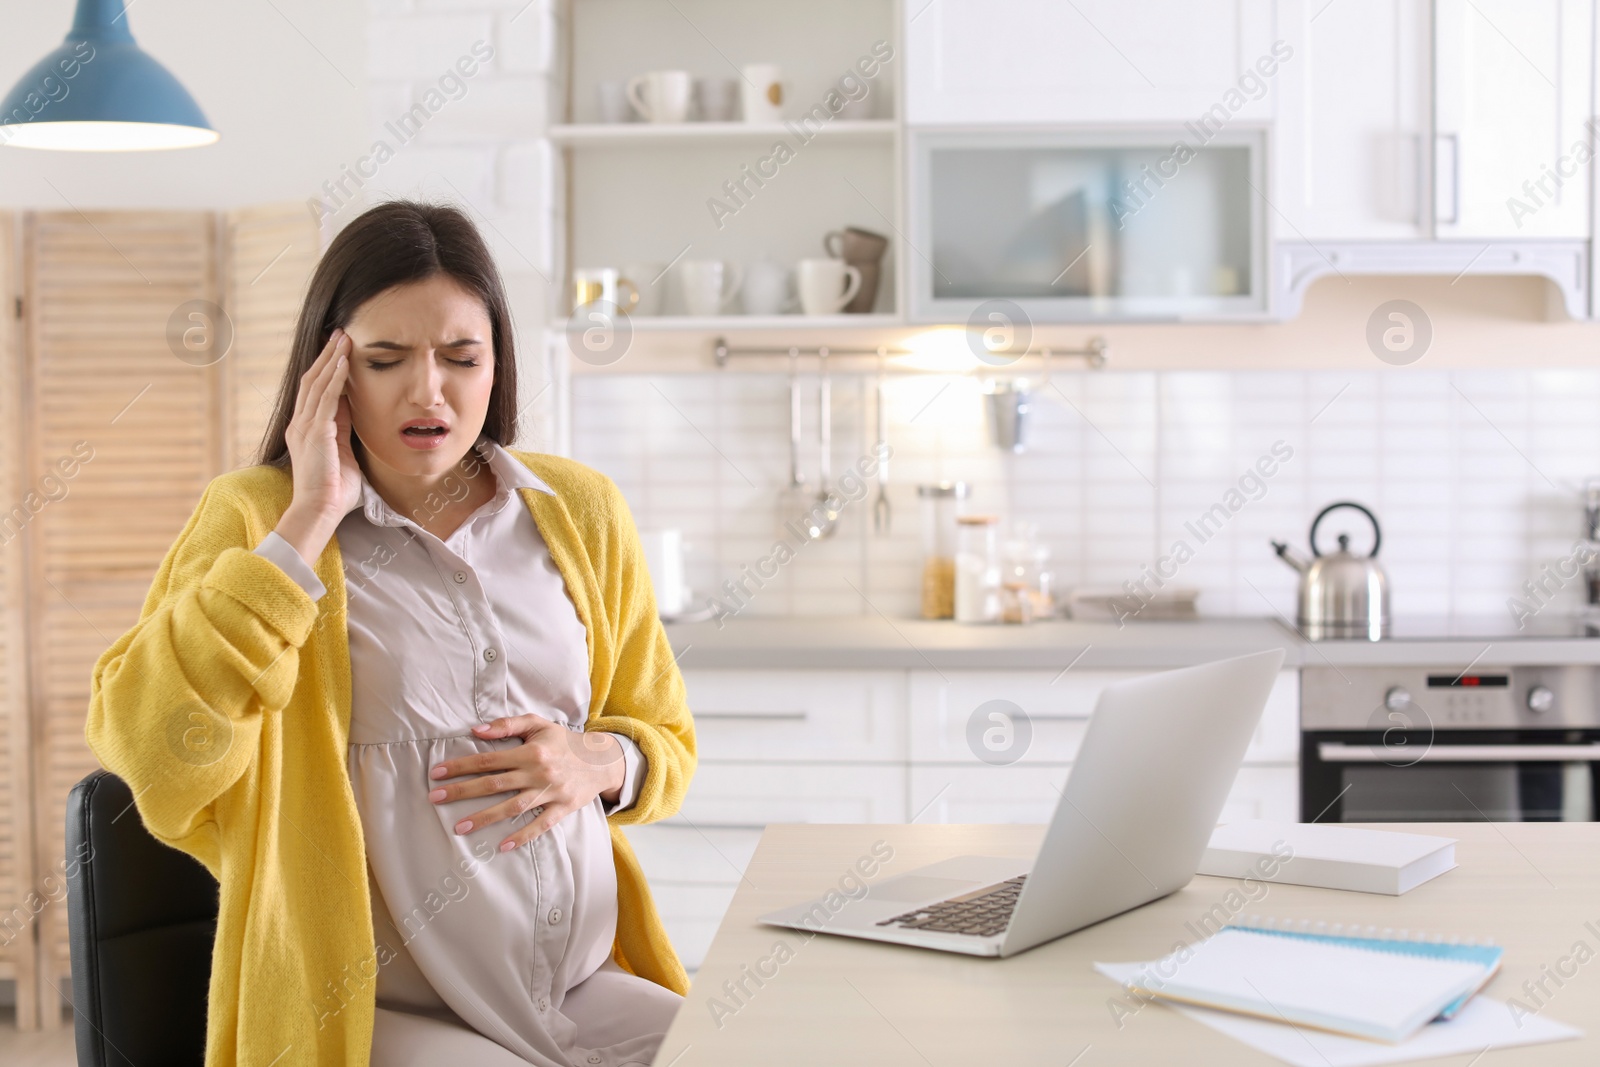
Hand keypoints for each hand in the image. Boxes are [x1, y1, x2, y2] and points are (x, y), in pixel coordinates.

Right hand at [277, 327, 361, 564]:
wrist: (320, 511)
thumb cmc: (335, 491)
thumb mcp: (343, 453)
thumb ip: (345, 431)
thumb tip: (353, 410)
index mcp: (307, 430)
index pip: (316, 391)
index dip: (327, 368)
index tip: (340, 350)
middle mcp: (301, 424)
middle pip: (313, 380)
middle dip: (327, 355)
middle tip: (341, 334)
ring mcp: (305, 427)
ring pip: (317, 383)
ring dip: (332, 359)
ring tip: (344, 339)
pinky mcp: (315, 433)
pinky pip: (325, 398)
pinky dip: (335, 378)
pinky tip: (345, 362)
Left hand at [427, 715, 626, 852]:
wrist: (601, 759)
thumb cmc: (564, 741)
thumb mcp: (538, 724)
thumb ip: (507, 724)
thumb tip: (476, 730)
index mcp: (530, 751)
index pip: (488, 760)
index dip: (461, 766)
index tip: (437, 774)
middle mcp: (538, 772)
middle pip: (494, 783)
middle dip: (462, 791)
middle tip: (435, 798)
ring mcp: (550, 792)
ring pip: (512, 807)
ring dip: (484, 817)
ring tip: (459, 827)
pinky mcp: (562, 808)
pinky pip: (540, 825)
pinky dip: (522, 836)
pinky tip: (502, 846)